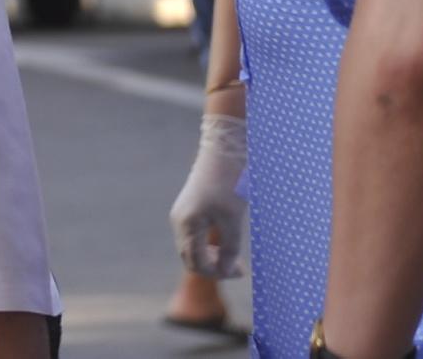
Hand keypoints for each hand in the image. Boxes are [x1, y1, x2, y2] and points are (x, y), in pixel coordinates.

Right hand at [170, 105, 248, 280]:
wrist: (225, 149)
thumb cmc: (229, 183)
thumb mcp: (233, 219)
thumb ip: (230, 248)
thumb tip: (227, 270)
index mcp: (187, 224)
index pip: (198, 263)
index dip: (220, 273)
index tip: (242, 271)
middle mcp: (180, 221)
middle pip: (192, 259)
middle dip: (215, 267)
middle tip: (240, 268)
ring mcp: (183, 214)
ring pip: (193, 249)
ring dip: (212, 258)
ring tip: (235, 258)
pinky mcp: (190, 208)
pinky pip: (195, 237)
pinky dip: (209, 246)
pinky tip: (226, 242)